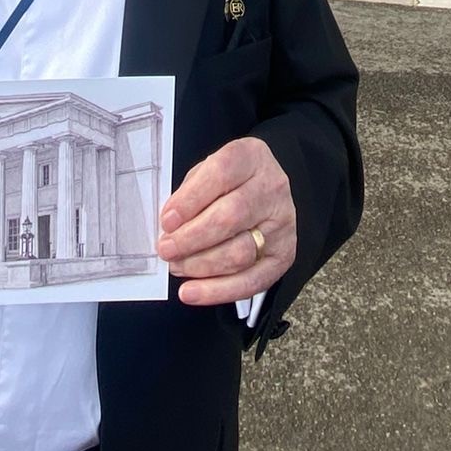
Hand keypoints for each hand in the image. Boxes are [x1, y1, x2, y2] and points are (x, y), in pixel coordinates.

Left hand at [157, 137, 294, 305]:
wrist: (267, 190)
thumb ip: (190, 192)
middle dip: (192, 238)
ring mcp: (281, 224)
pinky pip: (252, 281)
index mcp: (250, 158)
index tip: (166, 221)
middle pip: (231, 216)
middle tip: (166, 249)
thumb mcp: (208, 170)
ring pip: (240, 252)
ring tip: (176, 267)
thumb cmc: (229, 182)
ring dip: (201, 265)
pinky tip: (193, 292)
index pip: (220, 175)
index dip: (190, 200)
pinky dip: (219, 291)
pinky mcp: (283, 255)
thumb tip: (169, 227)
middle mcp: (272, 188)